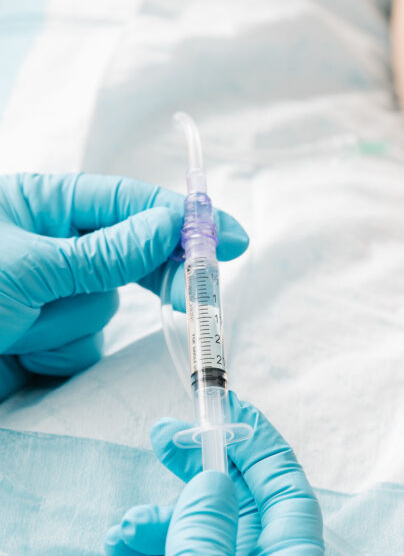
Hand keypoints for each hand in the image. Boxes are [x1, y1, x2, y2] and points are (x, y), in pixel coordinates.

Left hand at [0, 173, 247, 399]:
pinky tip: (18, 352)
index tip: (230, 238)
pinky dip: (58, 354)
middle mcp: (52, 244)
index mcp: (45, 205)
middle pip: (131, 256)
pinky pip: (83, 346)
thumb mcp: (29, 267)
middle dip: (156, 279)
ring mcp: (50, 294)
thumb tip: (171, 225)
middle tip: (194, 301)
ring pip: (105, 307)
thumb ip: (104, 254)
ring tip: (19, 328)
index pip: (129, 201)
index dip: (183, 218)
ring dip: (70, 323)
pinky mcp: (45, 338)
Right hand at [66, 396, 324, 555]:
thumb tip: (216, 483)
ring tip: (128, 534)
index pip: (289, 505)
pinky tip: (123, 555)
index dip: (263, 454)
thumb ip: (207, 543)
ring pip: (196, 545)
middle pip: (240, 518)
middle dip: (205, 477)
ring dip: (163, 525)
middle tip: (167, 437)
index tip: (229, 413)